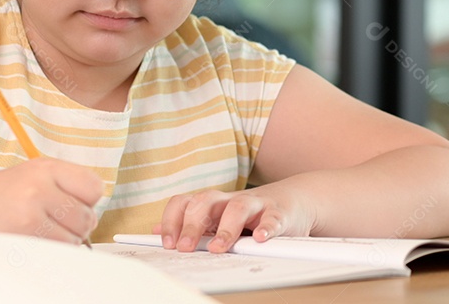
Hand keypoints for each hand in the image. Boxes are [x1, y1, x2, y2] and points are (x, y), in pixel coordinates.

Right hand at [0, 158, 102, 243]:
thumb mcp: (27, 178)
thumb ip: (61, 188)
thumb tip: (91, 213)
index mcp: (45, 167)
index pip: (94, 187)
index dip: (87, 202)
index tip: (74, 207)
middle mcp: (40, 184)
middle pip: (87, 216)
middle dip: (75, 227)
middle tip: (52, 226)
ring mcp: (31, 209)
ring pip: (74, 238)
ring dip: (61, 242)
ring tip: (36, 233)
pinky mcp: (22, 233)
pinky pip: (54, 251)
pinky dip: (47, 252)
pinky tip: (27, 242)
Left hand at [156, 185, 317, 252]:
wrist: (294, 200)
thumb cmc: (251, 214)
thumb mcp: (218, 217)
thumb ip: (190, 224)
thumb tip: (155, 232)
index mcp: (213, 203)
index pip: (184, 203)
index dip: (172, 220)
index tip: (167, 243)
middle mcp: (231, 200)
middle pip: (206, 201)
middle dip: (193, 225)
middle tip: (186, 248)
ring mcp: (256, 204)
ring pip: (238, 206)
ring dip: (227, 227)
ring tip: (219, 247)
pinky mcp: (279, 213)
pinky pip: (273, 217)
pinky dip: (267, 227)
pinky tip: (261, 238)